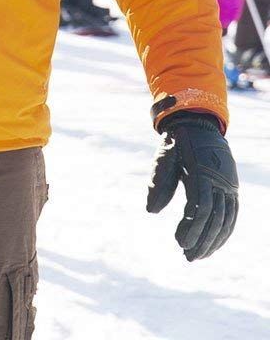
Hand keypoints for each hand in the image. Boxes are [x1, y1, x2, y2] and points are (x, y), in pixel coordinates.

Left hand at [146, 113, 238, 260]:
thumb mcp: (163, 156)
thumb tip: (150, 211)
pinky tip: (213, 244)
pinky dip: (224, 232)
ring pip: (226, 220)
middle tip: (188, 257)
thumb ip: (158, 182)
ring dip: (214, 241)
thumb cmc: (176, 143)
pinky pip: (231, 215)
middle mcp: (220, 181)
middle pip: (215, 218)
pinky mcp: (232, 189)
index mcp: (202, 172)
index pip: (200, 208)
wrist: (198, 125)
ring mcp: (229, 186)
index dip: (191, 228)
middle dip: (203, 240)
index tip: (179, 243)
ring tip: (199, 256)